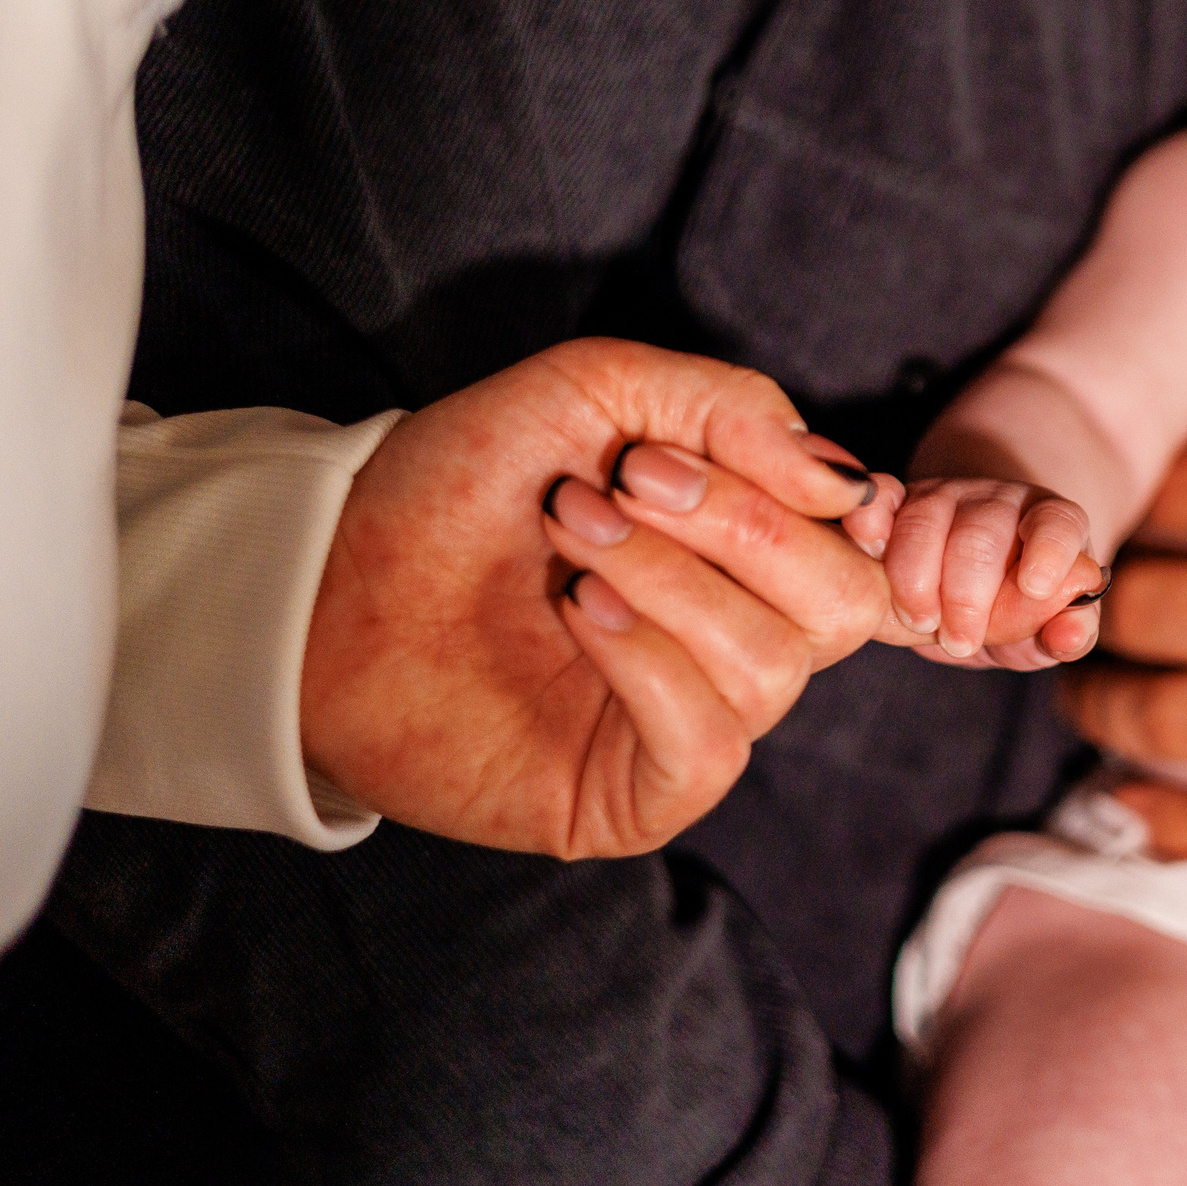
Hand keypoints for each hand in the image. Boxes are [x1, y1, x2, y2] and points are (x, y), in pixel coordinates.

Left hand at [298, 338, 891, 857]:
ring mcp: (695, 720)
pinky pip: (711, 741)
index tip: (687, 452)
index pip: (857, 536)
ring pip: (773, 666)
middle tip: (620, 485)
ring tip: (570, 540)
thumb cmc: (460, 485)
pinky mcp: (640, 794)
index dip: (807, 492)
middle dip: (736, 526)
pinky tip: (576, 615)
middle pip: (841, 602)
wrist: (329, 579)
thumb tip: (849, 485)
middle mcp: (741, 637)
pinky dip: (647, 660)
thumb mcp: (598, 391)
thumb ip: (730, 406)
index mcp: (749, 551)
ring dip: (668, 582)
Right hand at [842, 475, 1108, 666]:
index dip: (1049, 550)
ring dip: (916, 577)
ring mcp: (945, 496)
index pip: (1058, 524)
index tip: (1036, 585)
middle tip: (960, 640)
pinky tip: (869, 548)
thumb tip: (1072, 635)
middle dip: (967, 593)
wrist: (971, 577)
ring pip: (927, 519)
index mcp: (1052, 523)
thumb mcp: (1049, 627)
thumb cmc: (1018, 604)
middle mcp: (999, 500)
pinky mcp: (898, 502)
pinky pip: (881, 496)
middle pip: (983, 532)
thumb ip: (1069, 633)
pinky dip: (870, 518)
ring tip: (920, 622)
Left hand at [1065, 164, 1186, 855]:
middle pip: (1137, 599)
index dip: (1131, 489)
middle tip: (1077, 589)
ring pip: (1154, 713)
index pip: (1165, 487)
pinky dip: (1161, 818)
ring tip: (1082, 680)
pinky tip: (1127, 797)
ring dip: (1096, 698)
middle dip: (1098, 591)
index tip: (1115, 495)